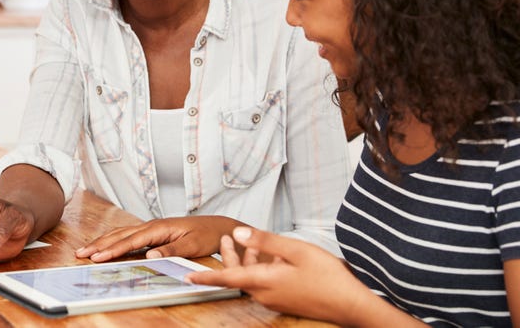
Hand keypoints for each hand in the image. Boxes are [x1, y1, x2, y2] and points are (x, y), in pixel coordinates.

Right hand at [75, 216, 240, 261]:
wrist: (218, 226)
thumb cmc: (207, 235)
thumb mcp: (192, 245)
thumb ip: (171, 250)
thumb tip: (149, 254)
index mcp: (159, 227)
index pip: (131, 240)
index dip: (112, 249)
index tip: (97, 257)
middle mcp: (152, 225)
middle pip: (120, 235)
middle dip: (99, 244)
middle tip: (80, 253)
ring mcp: (152, 228)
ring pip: (121, 234)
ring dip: (103, 242)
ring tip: (86, 250)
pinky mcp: (153, 232)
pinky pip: (129, 236)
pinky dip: (114, 241)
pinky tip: (106, 246)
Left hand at [185, 227, 379, 324]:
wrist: (351, 305)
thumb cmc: (328, 277)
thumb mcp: (295, 250)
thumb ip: (265, 241)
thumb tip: (239, 233)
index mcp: (264, 282)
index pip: (227, 278)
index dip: (206, 276)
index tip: (187, 277)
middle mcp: (266, 294)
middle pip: (239, 276)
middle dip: (229, 257)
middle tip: (224, 238)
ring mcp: (276, 300)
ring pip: (253, 278)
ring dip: (247, 261)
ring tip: (246, 241)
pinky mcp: (286, 301)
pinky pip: (266, 283)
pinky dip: (262, 269)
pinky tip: (273, 256)